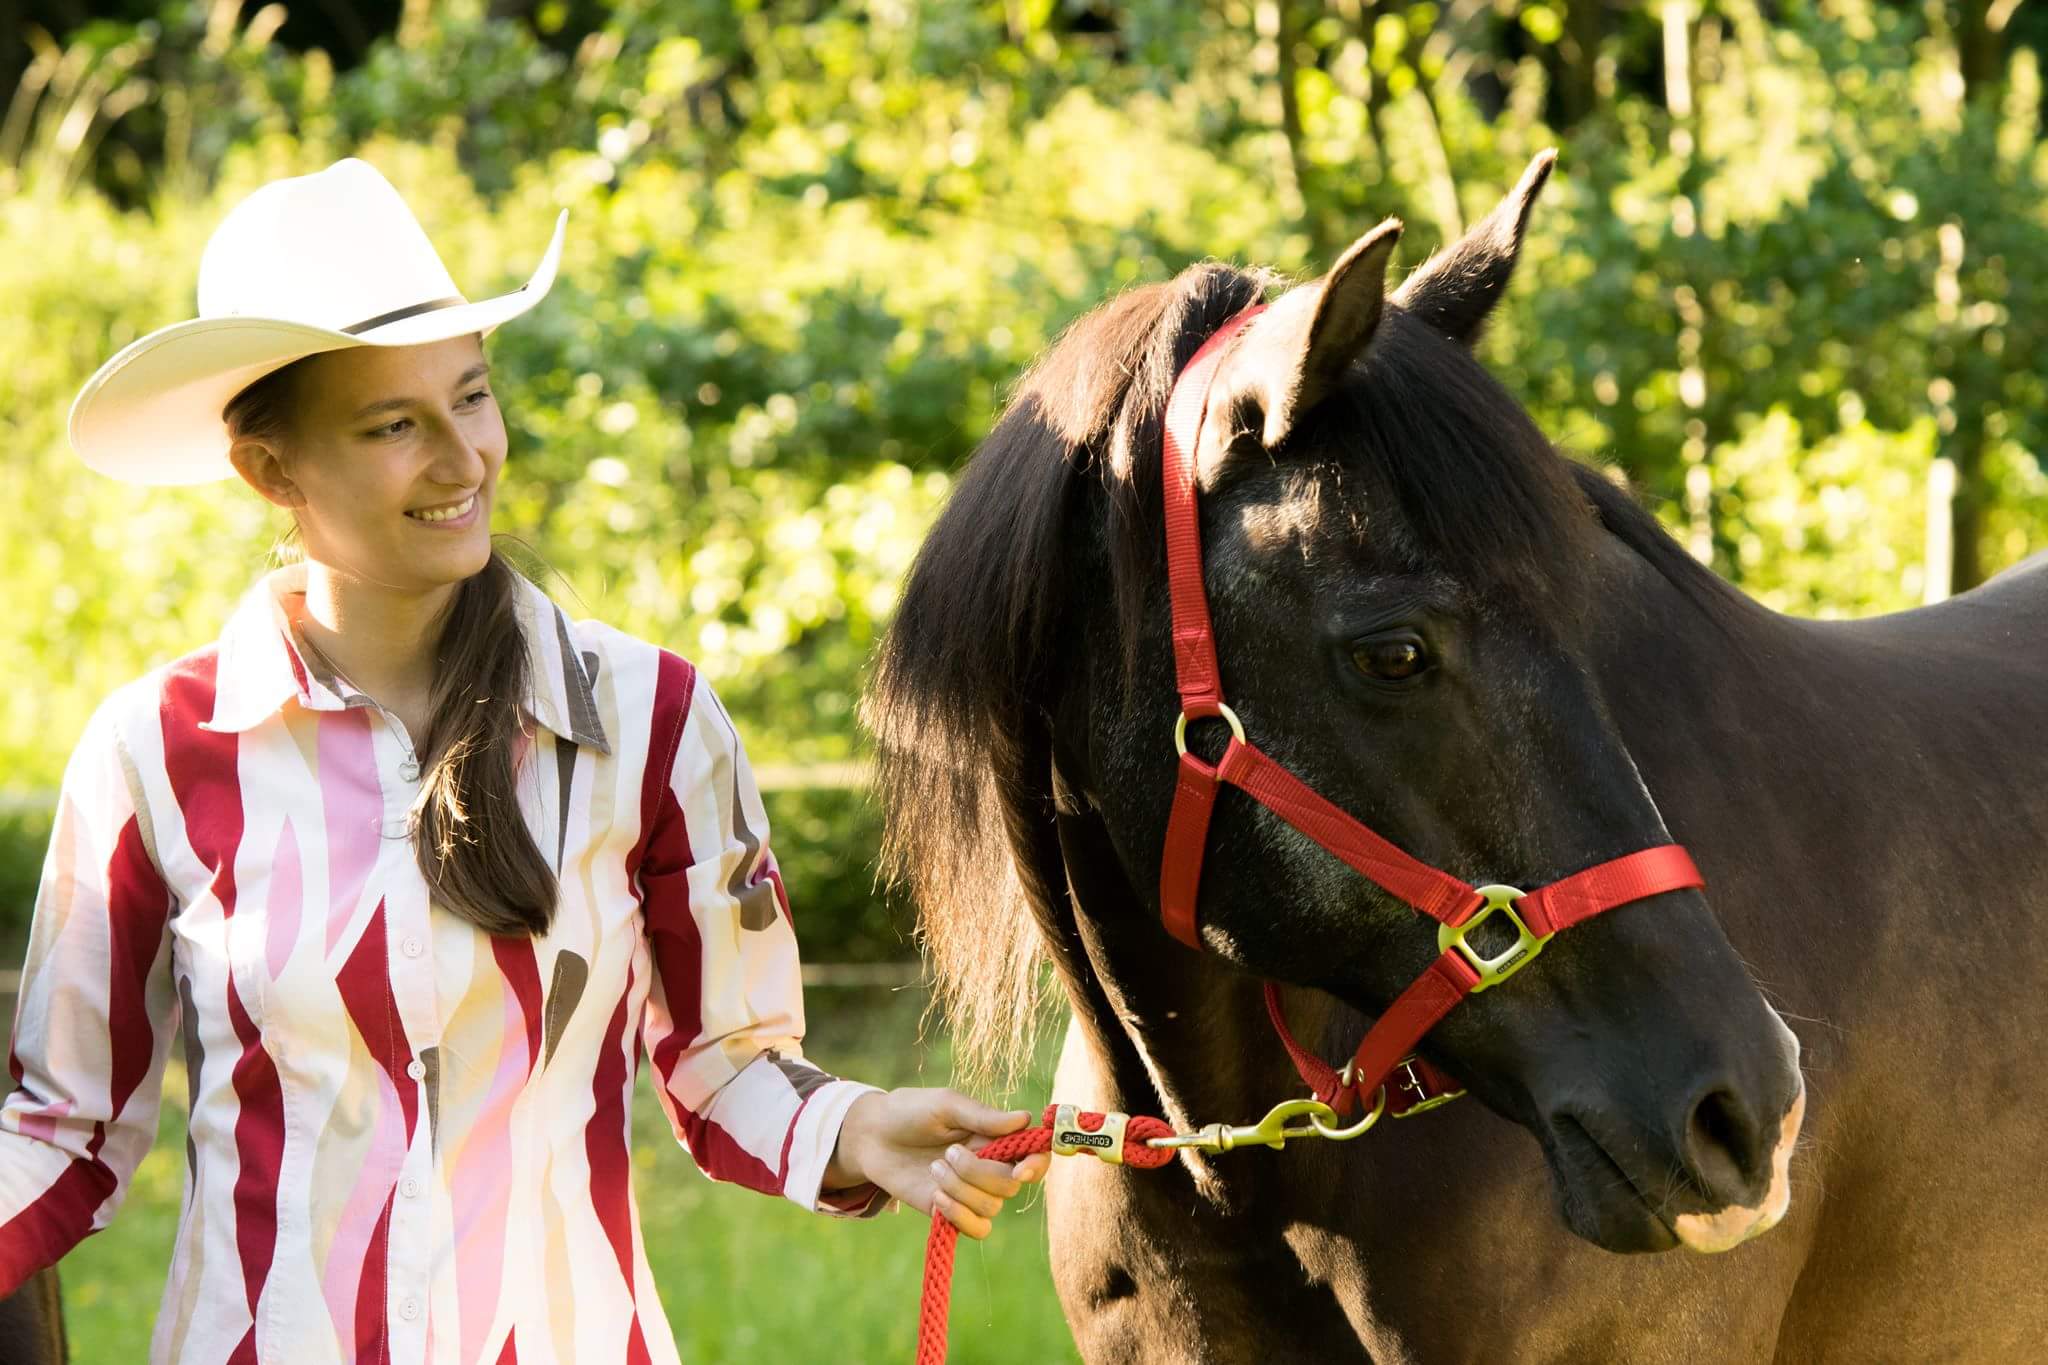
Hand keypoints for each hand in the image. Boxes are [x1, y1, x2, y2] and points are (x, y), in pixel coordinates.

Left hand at [826, 1088, 1052, 1238]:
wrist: (872, 1137)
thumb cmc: (910, 1112)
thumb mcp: (945, 1105)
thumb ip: (983, 1116)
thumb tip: (1025, 1119)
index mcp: (994, 1136)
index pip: (1033, 1155)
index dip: (1036, 1164)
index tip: (1021, 1169)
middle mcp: (989, 1166)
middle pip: (1010, 1185)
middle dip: (979, 1172)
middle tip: (948, 1152)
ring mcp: (971, 1192)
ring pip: (991, 1207)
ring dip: (961, 1190)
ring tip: (934, 1167)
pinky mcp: (951, 1212)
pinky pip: (976, 1228)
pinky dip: (959, 1215)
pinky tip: (935, 1197)